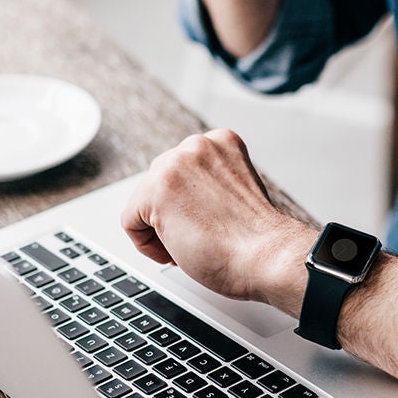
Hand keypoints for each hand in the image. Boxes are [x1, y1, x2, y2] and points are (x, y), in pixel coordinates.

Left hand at [121, 129, 310, 305]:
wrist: (267, 257)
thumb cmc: (257, 239)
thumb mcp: (236, 190)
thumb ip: (209, 182)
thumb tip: (183, 198)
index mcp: (222, 141)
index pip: (183, 172)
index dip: (192, 205)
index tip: (209, 222)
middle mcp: (197, 145)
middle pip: (159, 184)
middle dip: (174, 215)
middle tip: (200, 236)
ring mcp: (175, 164)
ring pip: (144, 202)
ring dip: (162, 229)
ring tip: (193, 242)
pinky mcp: (156, 189)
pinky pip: (130, 221)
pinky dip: (147, 245)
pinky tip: (178, 250)